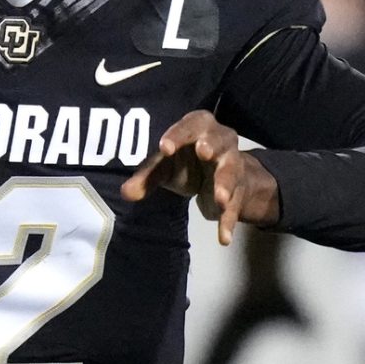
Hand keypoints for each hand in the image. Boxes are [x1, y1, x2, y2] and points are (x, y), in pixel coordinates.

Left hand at [120, 110, 277, 244]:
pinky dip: (228, 221)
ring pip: (232, 172)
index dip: (178, 134)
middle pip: (221, 139)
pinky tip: (223, 238)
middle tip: (204, 152)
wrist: (220, 179)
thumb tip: (126, 192)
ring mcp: (234, 165)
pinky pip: (236, 205)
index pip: (190, 125)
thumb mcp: (164, 167)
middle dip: (212, 145)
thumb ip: (146, 177)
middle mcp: (221, 142)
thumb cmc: (187, 163)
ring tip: (220, 199)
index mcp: (199, 127)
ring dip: (226, 184)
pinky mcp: (239, 190)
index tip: (164, 147)